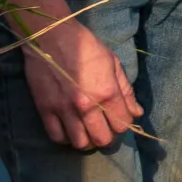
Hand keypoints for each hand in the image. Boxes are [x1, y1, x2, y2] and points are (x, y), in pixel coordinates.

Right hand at [20, 18, 141, 149]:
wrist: (51, 38)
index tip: (120, 119)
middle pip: (102, 139)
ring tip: (88, 132)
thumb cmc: (86, 47)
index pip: (122, 125)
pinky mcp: (45, 110)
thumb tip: (136, 113)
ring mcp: (64, 110)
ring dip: (87, 141)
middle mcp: (87, 106)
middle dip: (107, 137)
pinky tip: (71, 130)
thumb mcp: (114, 64)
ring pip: (80, 143)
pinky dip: (66, 138)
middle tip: (105, 129)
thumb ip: (126, 91)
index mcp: (107, 93)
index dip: (124, 124)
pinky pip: (57, 137)